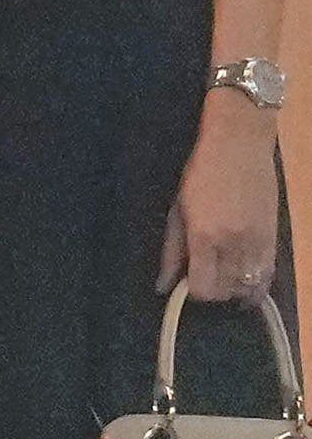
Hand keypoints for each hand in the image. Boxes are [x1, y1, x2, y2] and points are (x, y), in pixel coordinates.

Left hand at [162, 94, 280, 300]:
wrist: (240, 145)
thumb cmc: (200, 172)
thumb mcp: (177, 209)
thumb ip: (172, 250)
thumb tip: (163, 286)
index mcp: (205, 236)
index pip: (204, 288)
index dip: (193, 292)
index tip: (186, 283)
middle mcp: (235, 244)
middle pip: (226, 291)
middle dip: (211, 291)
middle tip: (201, 276)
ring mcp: (259, 242)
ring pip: (249, 287)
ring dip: (233, 289)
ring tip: (221, 277)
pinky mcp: (275, 237)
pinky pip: (269, 274)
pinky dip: (255, 284)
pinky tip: (244, 283)